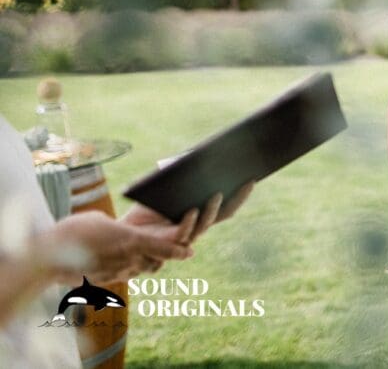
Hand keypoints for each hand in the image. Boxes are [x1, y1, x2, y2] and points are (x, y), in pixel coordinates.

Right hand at [45, 211, 192, 285]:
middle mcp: (128, 259)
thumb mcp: (100, 221)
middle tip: (170, 250)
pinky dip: (126, 268)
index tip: (191, 251)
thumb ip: (119, 229)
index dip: (180, 250)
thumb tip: (122, 235)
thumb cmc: (73, 231)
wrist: (47, 259)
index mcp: (132, 241)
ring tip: (142, 254)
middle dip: (163, 257)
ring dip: (144, 263)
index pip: (166, 247)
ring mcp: (116, 273)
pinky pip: (122, 274)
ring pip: (140, 270)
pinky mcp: (103, 280)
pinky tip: (118, 260)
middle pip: (156, 261)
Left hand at [122, 181, 254, 245]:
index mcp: (201, 213)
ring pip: (206, 224)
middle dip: (237, 198)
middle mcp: (198, 226)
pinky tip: (191, 209)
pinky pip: (184, 232)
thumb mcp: (162, 185)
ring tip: (216, 193)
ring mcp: (187, 236)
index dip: (241, 193)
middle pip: (224, 214)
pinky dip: (189, 221)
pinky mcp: (171, 244)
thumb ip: (175, 172)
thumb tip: (189, 156)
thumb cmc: (145, 209)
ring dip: (213, 209)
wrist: (123, 231)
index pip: (227, 204)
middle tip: (245, 181)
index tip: (252, 177)